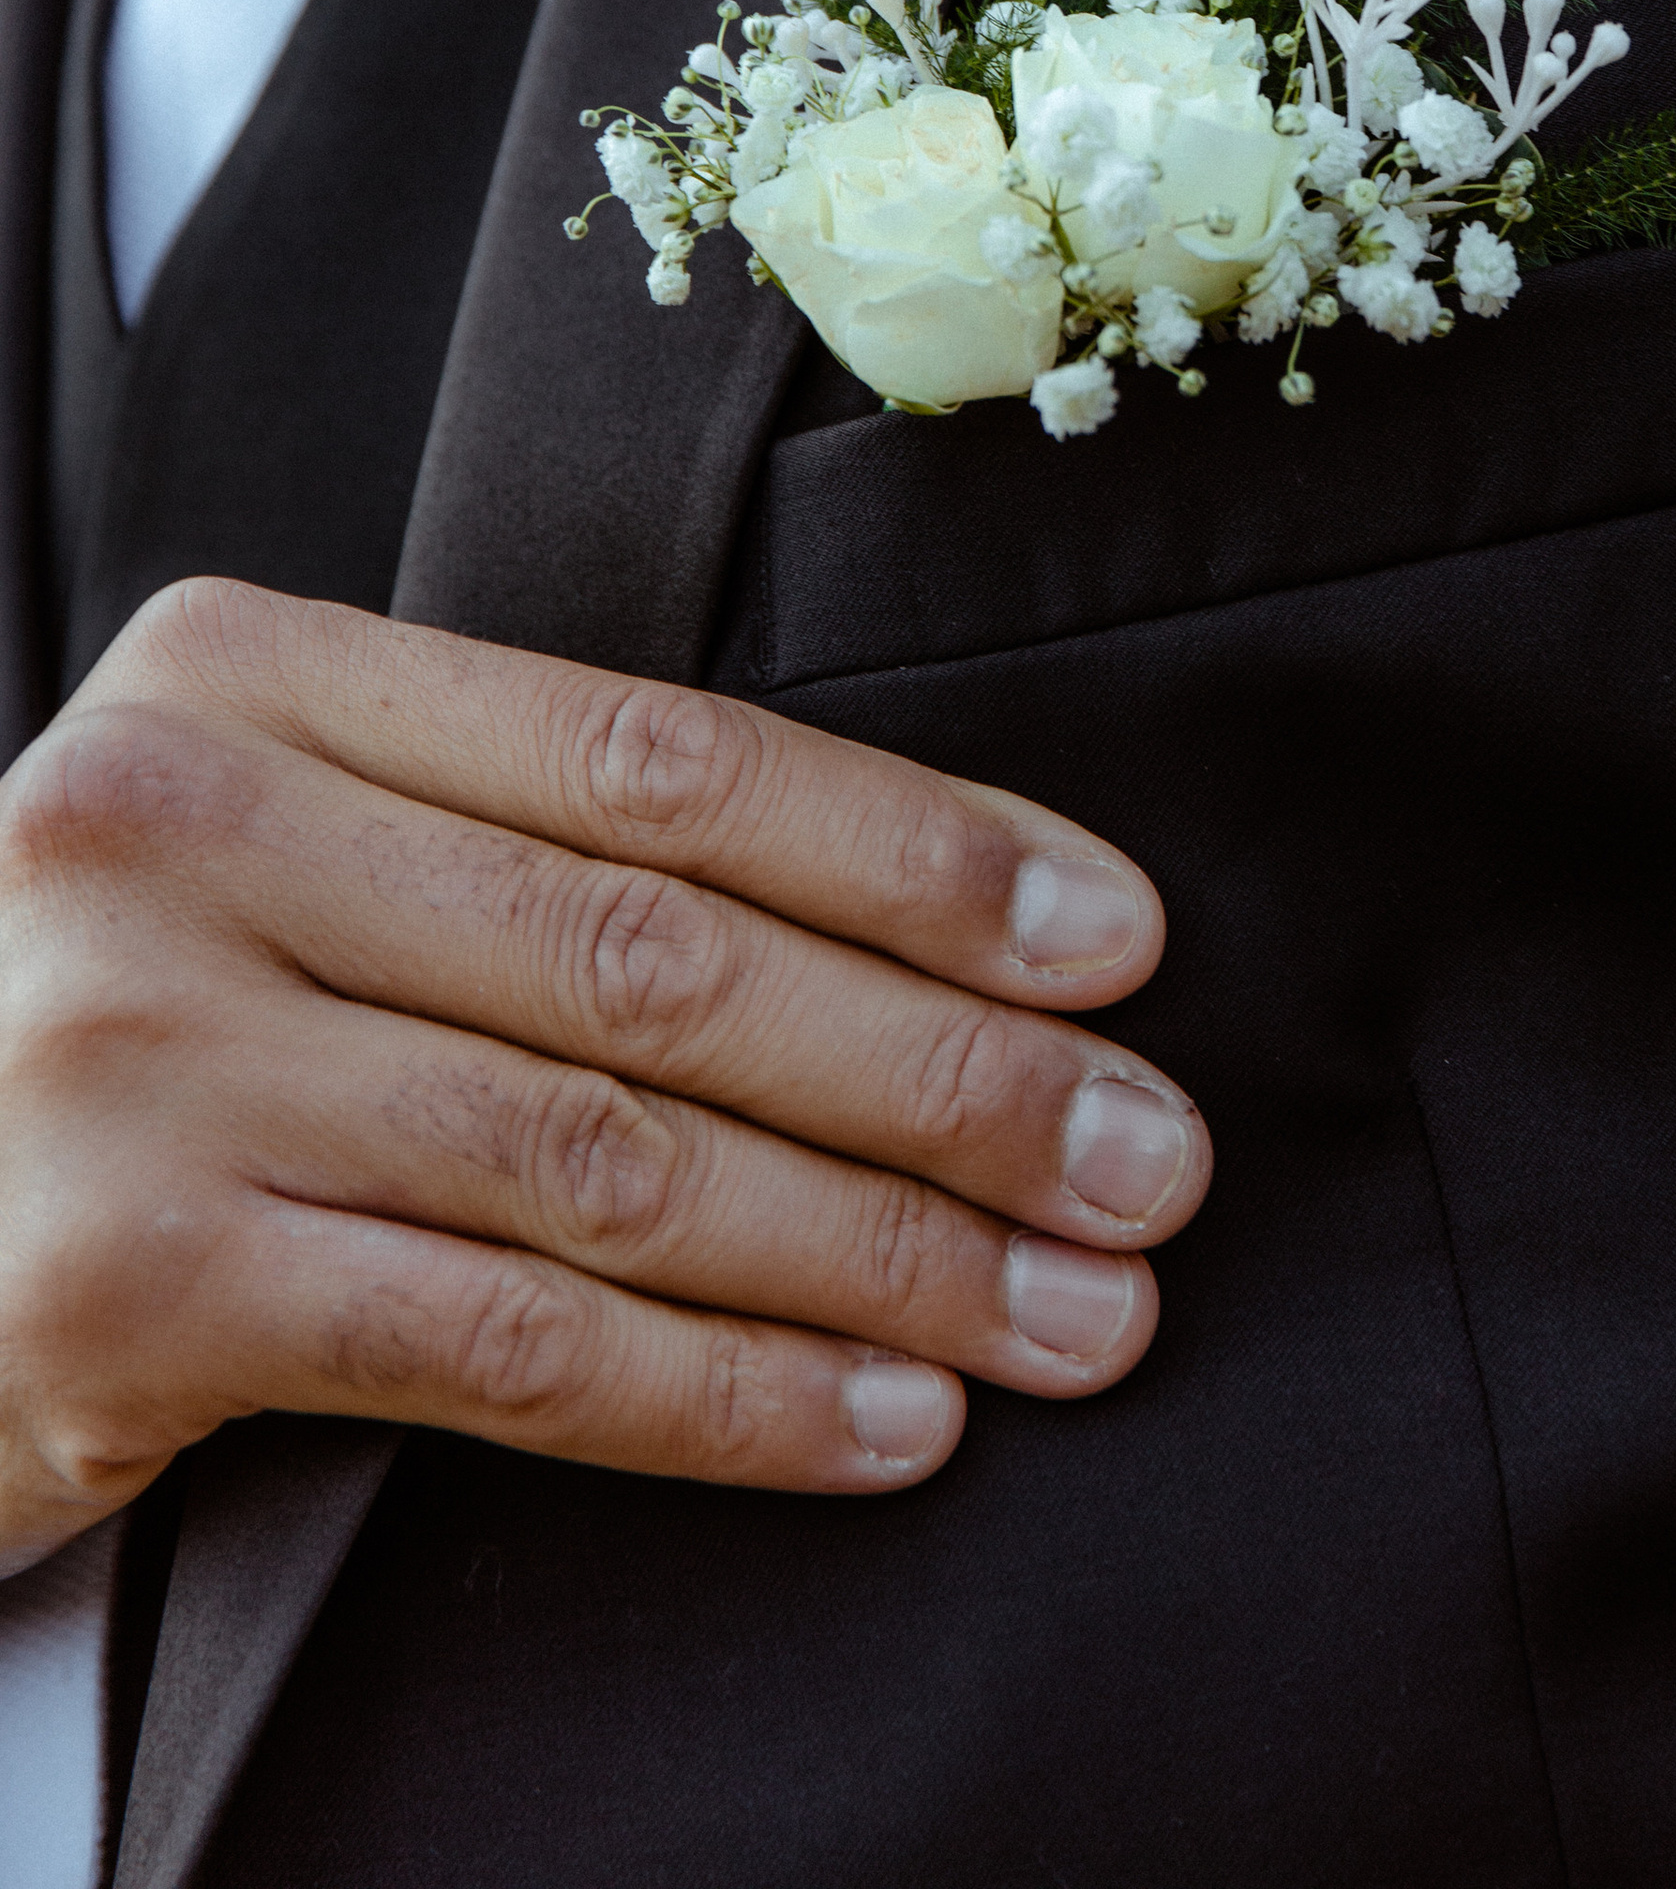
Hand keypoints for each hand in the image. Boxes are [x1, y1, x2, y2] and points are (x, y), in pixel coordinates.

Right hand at [0, 578, 1206, 1570]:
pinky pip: (501, 1349)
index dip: (914, 850)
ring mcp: (133, 1055)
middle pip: (661, 954)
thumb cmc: (104, 1017)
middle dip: (947, 1070)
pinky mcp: (120, 1282)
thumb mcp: (270, 854)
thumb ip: (509, 844)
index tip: (1113, 940)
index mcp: (249, 677)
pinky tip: (878, 1425)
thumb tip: (914, 933)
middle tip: (1146, 1157)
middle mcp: (176, 830)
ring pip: (608, 1158)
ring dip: (883, 1254)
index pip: (658, 756)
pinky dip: (723, 1398)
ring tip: (1069, 1314)